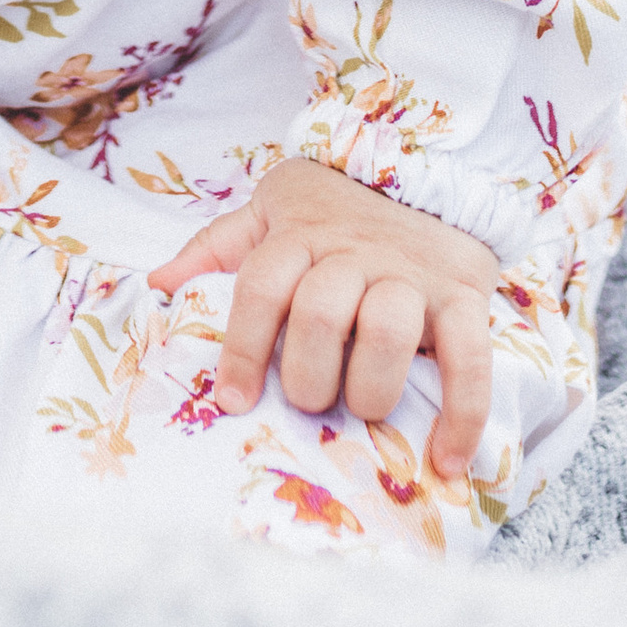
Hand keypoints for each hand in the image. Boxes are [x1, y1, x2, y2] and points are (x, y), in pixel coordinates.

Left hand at [150, 156, 497, 477]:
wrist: (429, 165)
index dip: (241, 347)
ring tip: (363, 409)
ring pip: (386, 331)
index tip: (232, 401)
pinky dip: (463, 415)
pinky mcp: (464, 295)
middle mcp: (355, 252)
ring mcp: (412, 273)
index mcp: (301, 234)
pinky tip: (446, 461)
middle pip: (320, 315)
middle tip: (308, 399)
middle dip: (307, 375)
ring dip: (370, 388)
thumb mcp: (273, 208)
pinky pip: (469, 357)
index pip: (261, 287)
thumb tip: (157, 285)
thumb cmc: (337, 206)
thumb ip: (217, 246)